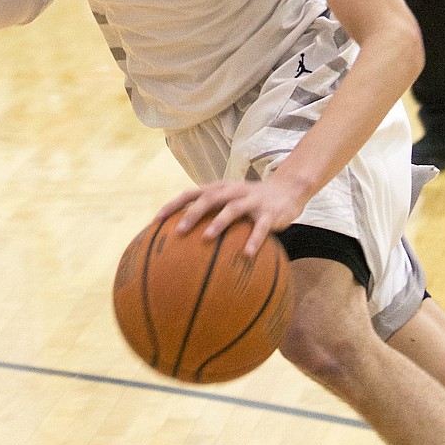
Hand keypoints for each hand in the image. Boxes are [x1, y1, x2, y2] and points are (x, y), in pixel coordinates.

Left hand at [161, 172, 308, 258]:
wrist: (288, 190)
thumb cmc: (250, 201)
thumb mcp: (229, 201)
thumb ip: (209, 212)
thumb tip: (180, 236)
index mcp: (220, 189)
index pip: (192, 192)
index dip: (174, 205)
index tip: (156, 221)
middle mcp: (234, 191)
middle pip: (210, 197)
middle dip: (192, 213)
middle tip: (178, 231)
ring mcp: (252, 201)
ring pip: (233, 209)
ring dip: (219, 222)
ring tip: (206, 238)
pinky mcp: (269, 212)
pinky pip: (261, 227)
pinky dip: (254, 240)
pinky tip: (247, 255)